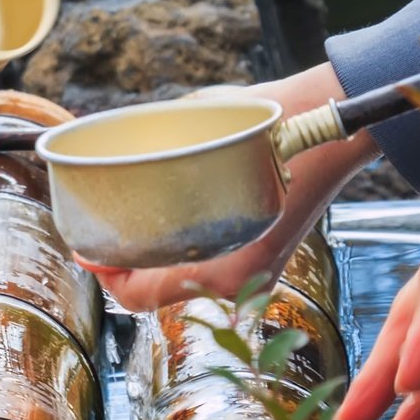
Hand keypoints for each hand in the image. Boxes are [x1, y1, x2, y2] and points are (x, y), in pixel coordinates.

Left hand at [84, 63, 377, 311]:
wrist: (334, 126)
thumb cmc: (271, 125)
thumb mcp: (199, 132)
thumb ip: (155, 152)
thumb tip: (103, 148)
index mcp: (221, 267)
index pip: (138, 294)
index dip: (103, 273)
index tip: (85, 248)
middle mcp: (236, 281)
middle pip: (153, 292)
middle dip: (121, 266)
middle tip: (97, 236)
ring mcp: (252, 273)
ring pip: (177, 282)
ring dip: (148, 262)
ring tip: (124, 229)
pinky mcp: (261, 257)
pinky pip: (204, 267)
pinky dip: (178, 253)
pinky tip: (166, 227)